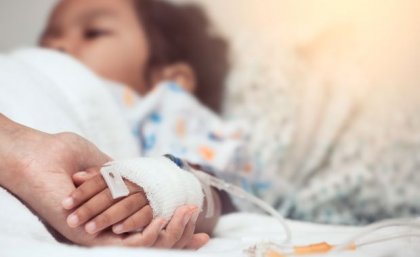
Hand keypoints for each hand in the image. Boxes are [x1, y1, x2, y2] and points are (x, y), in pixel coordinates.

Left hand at [0, 115, 209, 247]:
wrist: (31, 156)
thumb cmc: (61, 154)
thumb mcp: (100, 162)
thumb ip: (119, 174)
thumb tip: (139, 177)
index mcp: (110, 206)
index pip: (146, 219)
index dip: (173, 223)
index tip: (196, 218)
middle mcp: (106, 223)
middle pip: (150, 234)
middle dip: (180, 235)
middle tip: (203, 228)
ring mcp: (99, 230)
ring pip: (144, 241)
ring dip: (171, 234)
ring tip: (191, 217)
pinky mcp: (91, 235)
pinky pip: (128, 243)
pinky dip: (149, 235)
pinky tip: (164, 221)